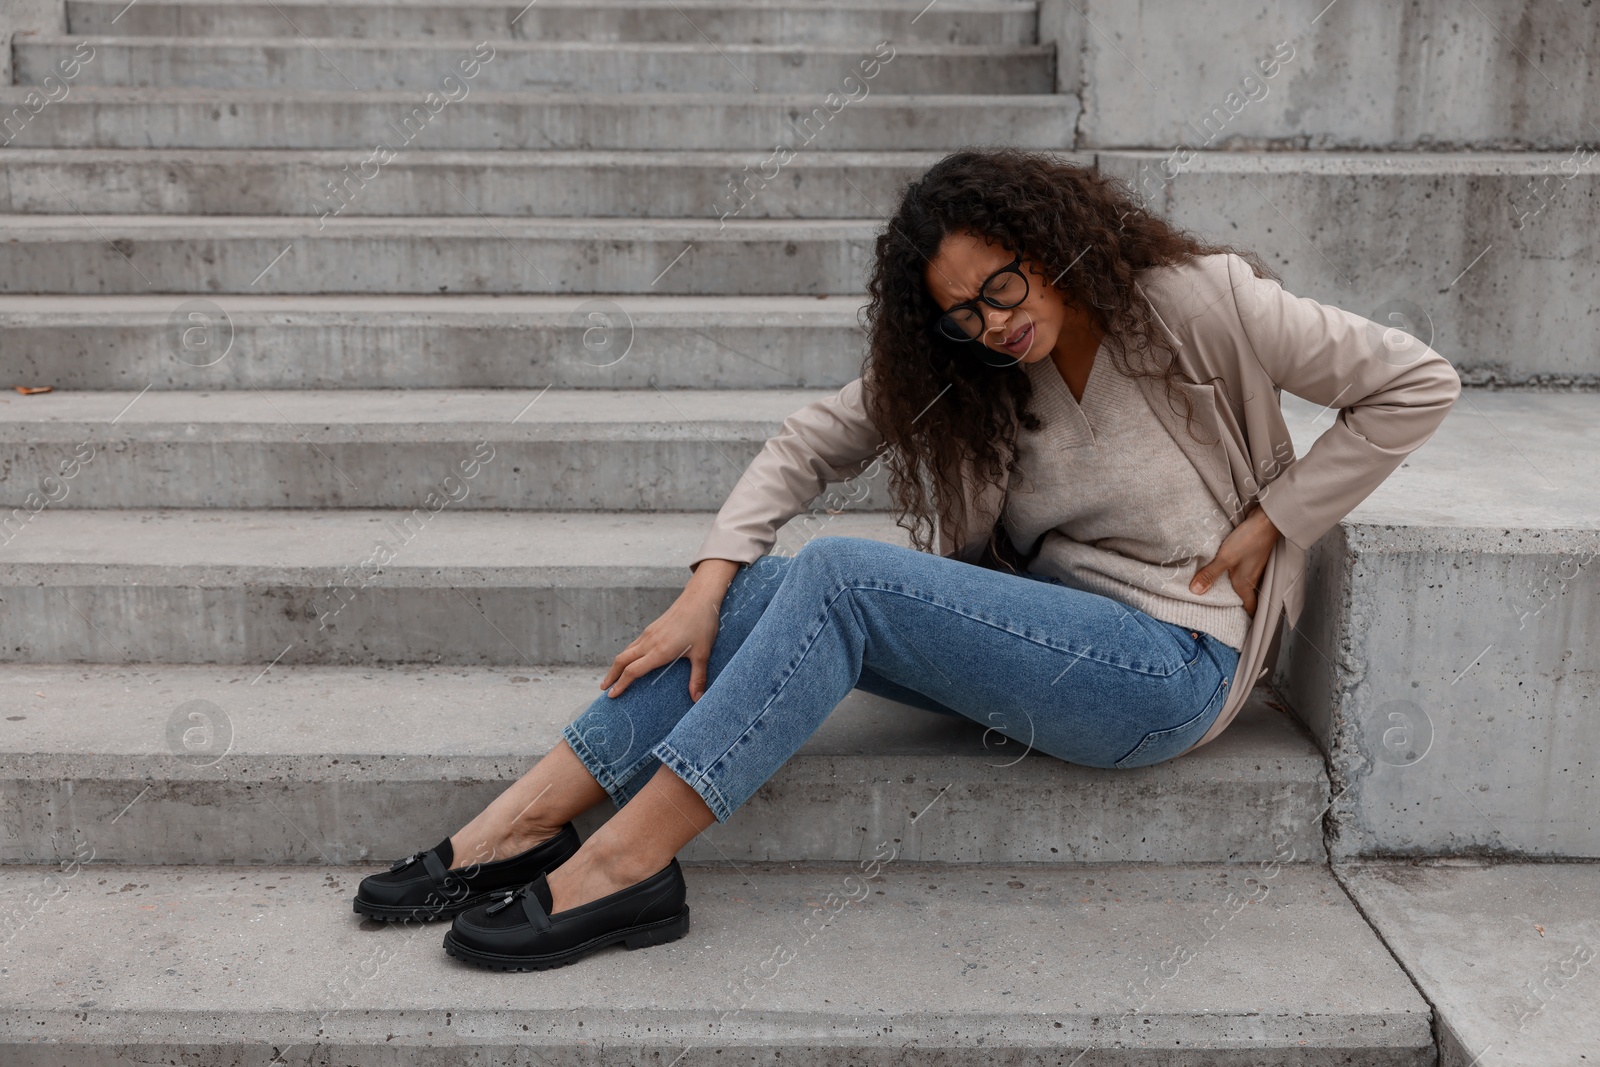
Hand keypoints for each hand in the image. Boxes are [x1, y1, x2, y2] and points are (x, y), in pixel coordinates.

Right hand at [599, 586, 722, 700]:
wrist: (699, 598)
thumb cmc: (702, 625)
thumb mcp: (702, 654)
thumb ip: (698, 678)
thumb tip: (698, 699)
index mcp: (659, 651)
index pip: (632, 670)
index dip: (620, 684)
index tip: (611, 695)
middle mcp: (650, 642)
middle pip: (622, 660)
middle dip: (611, 676)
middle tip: (604, 689)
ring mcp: (649, 633)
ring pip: (626, 651)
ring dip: (617, 665)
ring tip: (613, 677)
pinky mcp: (652, 628)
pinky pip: (634, 644)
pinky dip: (626, 655)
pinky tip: (630, 660)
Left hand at [1189, 506, 1280, 615]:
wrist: (1267, 520)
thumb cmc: (1248, 541)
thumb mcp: (1225, 559)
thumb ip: (1210, 575)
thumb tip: (1195, 592)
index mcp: (1246, 585)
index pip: (1250, 608)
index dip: (1246, 619)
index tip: (1238, 627)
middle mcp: (1252, 579)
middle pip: (1247, 598)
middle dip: (1238, 605)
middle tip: (1223, 612)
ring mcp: (1254, 567)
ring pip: (1245, 584)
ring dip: (1236, 589)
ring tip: (1220, 593)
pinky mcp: (1252, 556)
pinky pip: (1244, 571)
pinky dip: (1236, 575)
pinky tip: (1225, 571)